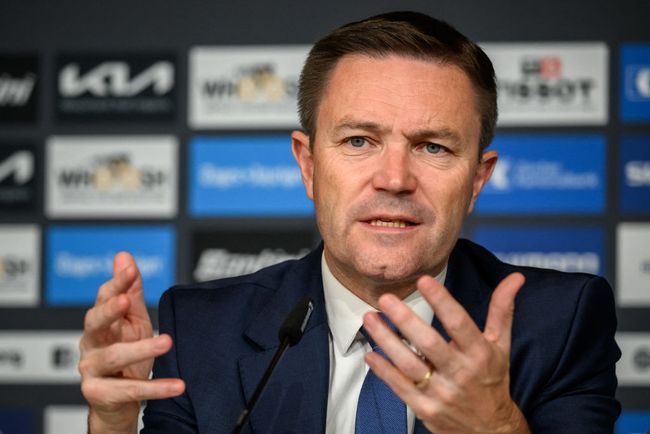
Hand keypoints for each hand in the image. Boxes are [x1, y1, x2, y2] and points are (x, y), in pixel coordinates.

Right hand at [78, 252, 184, 433]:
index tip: (130, 269)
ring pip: (114, 356)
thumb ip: (130, 290)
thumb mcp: (132, 319)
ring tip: (167, 341)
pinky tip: (178, 385)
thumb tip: (124, 256)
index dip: (116, 283)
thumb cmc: (124, 352)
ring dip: (142, 348)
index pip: (104, 297)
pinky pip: (131, 390)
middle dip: (110, 311)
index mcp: (100, 322)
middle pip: (95, 323)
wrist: (117, 400)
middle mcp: (91, 343)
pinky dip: (157, 388)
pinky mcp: (100, 394)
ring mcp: (91, 369)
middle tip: (127, 302)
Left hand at [363, 272, 529, 433]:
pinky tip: (370, 354)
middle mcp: (460, 373)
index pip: (459, 323)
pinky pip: (400, 387)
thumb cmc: (492, 380)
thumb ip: (502, 310)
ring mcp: (441, 393)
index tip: (424, 281)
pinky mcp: (425, 409)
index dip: (442, 301)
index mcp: (479, 354)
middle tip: (386, 299)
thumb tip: (515, 278)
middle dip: (405, 320)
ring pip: (409, 365)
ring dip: (386, 341)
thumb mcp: (501, 345)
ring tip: (370, 318)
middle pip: (429, 344)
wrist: (491, 430)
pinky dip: (383, 371)